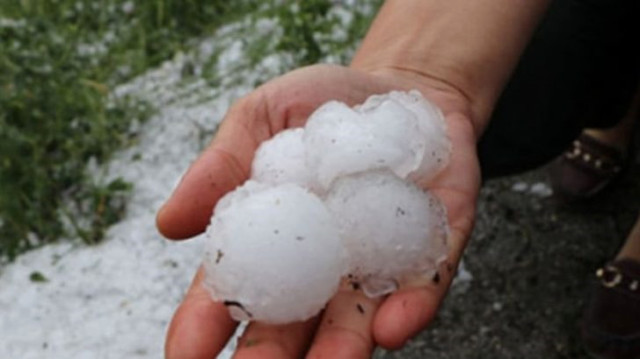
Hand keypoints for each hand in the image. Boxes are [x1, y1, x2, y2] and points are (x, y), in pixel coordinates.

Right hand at [157, 64, 479, 357]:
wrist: (400, 88)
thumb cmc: (321, 104)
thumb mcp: (261, 118)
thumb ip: (221, 166)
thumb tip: (169, 223)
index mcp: (271, 237)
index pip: (232, 289)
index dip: (204, 323)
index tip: (183, 353)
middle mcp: (322, 264)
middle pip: (292, 323)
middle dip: (272, 356)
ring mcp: (377, 258)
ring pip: (356, 319)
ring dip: (341, 349)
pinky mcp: (433, 246)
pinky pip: (422, 284)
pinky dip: (410, 307)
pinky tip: (393, 328)